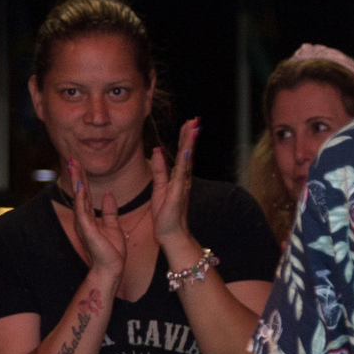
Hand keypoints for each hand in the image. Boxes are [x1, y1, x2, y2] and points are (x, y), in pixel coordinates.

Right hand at [66, 157, 126, 279]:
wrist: (111, 269)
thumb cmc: (111, 252)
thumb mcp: (113, 226)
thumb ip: (110, 211)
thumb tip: (108, 195)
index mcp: (90, 217)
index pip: (85, 193)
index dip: (83, 178)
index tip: (79, 163)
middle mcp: (84, 219)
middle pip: (79, 192)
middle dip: (76, 174)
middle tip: (72, 157)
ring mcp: (84, 224)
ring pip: (79, 197)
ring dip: (76, 180)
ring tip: (73, 165)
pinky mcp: (87, 230)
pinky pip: (83, 211)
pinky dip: (81, 197)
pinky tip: (80, 186)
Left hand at [150, 119, 197, 248]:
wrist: (170, 234)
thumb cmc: (166, 214)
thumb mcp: (159, 187)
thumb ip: (160, 169)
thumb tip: (157, 150)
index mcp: (179, 177)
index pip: (183, 153)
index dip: (185, 137)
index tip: (189, 122)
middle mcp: (183, 179)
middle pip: (187, 152)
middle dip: (190, 135)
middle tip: (195, 119)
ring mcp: (182, 186)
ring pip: (186, 160)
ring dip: (189, 143)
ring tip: (193, 127)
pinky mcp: (177, 194)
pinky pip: (181, 175)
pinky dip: (184, 162)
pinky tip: (186, 151)